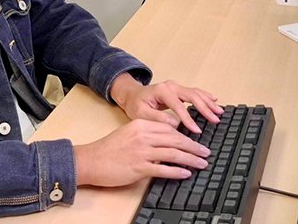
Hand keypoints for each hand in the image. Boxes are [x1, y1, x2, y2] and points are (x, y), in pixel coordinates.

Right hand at [73, 119, 210, 186]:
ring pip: (173, 153)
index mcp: (141, 124)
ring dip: (191, 159)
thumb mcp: (129, 133)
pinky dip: (177, 171)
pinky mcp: (139, 167)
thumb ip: (148, 133)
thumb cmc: (109, 148)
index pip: (170, 128)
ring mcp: (142, 151)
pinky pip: (163, 169)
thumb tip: (168, 140)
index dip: (186, 135)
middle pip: (176, 139)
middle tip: (206, 152)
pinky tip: (186, 173)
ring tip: (202, 163)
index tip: (196, 140)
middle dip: (194, 146)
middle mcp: (143, 136)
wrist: (91, 160)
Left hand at [110, 74, 224, 133]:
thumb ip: (157, 118)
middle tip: (215, 120)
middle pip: (192, 96)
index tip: (197, 131)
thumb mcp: (141, 114)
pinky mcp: (179, 90)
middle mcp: (171, 86)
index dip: (189, 119)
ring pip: (196, 93)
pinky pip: (195, 92)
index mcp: (162, 91)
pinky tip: (214, 100)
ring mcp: (176, 87)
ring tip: (219, 112)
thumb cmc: (136, 104)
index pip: (179, 106)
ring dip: (208, 102)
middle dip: (205, 108)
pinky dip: (206, 96)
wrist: (132, 94)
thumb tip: (174, 124)